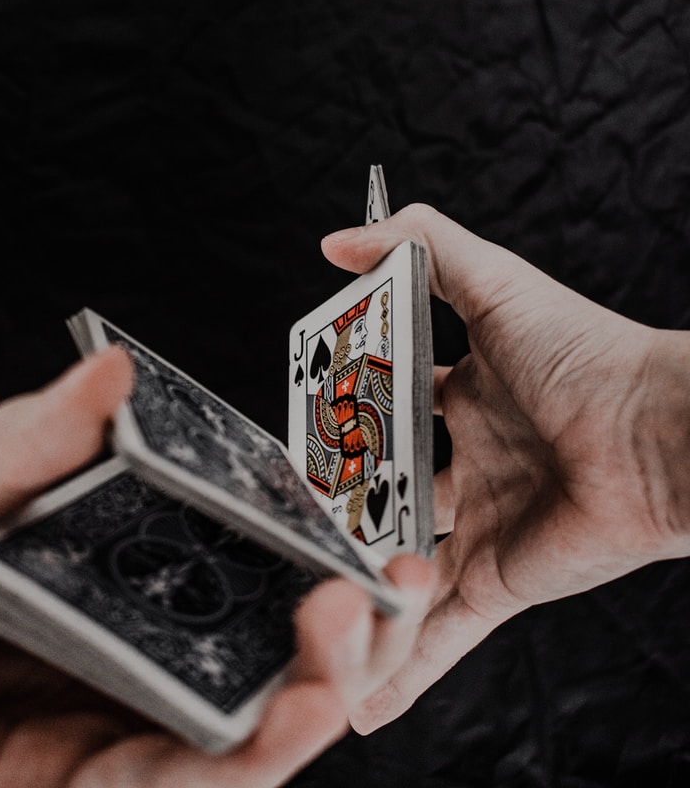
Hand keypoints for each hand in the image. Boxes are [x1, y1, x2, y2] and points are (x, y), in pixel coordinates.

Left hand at [0, 347, 433, 787]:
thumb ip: (24, 448)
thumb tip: (112, 372)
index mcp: (116, 568)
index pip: (235, 547)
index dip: (306, 526)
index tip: (356, 493)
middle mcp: (141, 647)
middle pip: (274, 637)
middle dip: (357, 612)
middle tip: (399, 571)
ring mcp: (126, 723)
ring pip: (262, 716)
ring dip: (331, 676)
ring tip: (358, 619)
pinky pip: (197, 782)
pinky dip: (261, 752)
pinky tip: (303, 709)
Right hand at [323, 204, 689, 732]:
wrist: (659, 435)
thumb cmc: (586, 354)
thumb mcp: (494, 281)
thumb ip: (417, 243)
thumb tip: (337, 239)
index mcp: (467, 395)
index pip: (387, 409)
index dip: (344, 417)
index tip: (300, 425)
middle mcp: (473, 463)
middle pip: (388, 491)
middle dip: (341, 505)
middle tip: (287, 517)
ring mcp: (484, 527)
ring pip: (404, 566)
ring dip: (362, 588)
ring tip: (306, 605)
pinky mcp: (500, 583)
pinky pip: (441, 636)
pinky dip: (403, 670)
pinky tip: (361, 701)